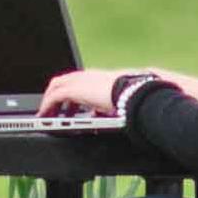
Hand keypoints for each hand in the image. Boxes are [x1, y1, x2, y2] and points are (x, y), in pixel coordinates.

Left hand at [40, 68, 197, 114]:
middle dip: (62, 91)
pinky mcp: (78, 89)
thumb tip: (135, 121)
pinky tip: (45, 116)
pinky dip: (48, 105)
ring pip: (61, 84)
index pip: (93, 80)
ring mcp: (88, 81)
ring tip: (47, 113)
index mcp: (115, 78)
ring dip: (52, 99)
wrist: (146, 96)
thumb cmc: (151, 100)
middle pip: (73, 78)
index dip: (83, 91)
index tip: (79, 102)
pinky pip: (56, 96)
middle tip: (56, 107)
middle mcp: (99, 76)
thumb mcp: (142, 104)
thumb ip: (133, 110)